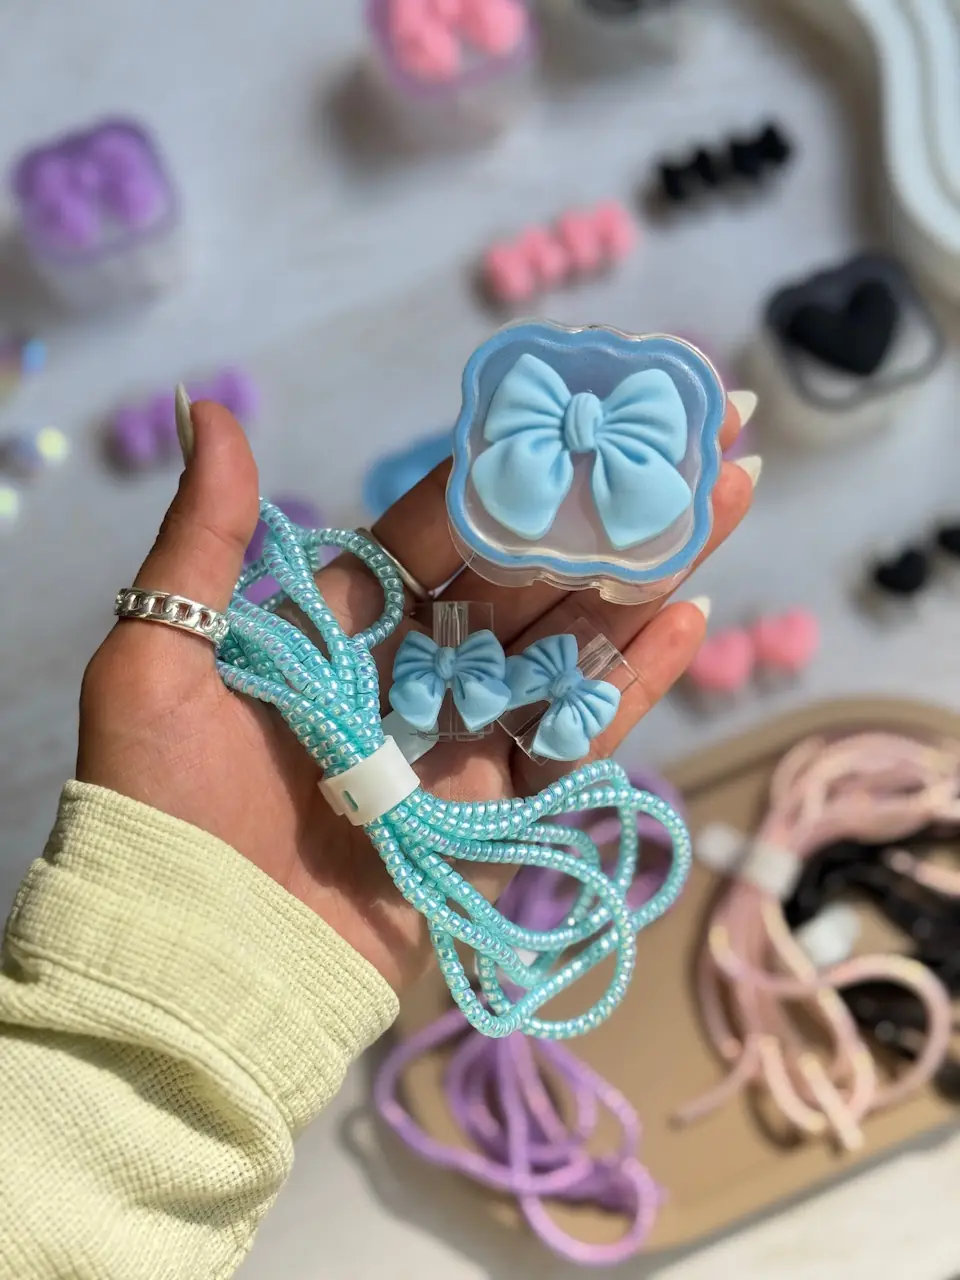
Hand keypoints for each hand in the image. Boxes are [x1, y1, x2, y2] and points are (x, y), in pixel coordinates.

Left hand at [78, 399, 754, 989]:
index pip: (441, 529)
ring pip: (566, 646)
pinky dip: (630, 685)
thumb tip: (213, 408)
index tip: (576, 403)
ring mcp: (459, 740)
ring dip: (644, 576)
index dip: (510, 468)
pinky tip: (687, 617)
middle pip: (527, 576)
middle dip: (608, 507)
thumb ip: (204, 542)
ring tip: (723, 499)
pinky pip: (570, 740)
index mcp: (341, 625)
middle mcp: (411, 671)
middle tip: (697, 435)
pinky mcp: (494, 812)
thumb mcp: (158, 664)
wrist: (195, 965)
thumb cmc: (161, 810)